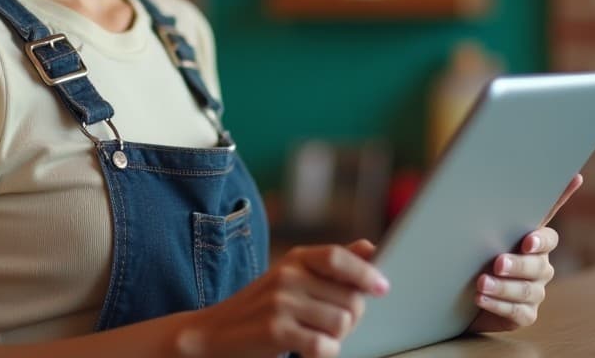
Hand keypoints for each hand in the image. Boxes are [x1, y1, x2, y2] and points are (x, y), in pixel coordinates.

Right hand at [176, 240, 388, 357]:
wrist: (212, 333)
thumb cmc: (259, 308)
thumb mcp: (292, 277)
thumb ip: (331, 264)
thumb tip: (370, 247)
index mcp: (294, 258)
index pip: (338, 257)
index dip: (365, 272)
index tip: (382, 288)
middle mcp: (287, 275)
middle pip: (349, 298)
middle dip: (350, 318)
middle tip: (329, 325)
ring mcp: (280, 302)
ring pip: (341, 323)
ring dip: (336, 338)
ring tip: (315, 336)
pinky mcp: (276, 331)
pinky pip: (324, 345)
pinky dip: (323, 353)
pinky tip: (307, 350)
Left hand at [468, 173, 582, 332]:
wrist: (452, 290)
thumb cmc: (466, 251)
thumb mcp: (472, 228)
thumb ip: (480, 209)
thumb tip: (462, 167)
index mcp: (531, 239)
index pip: (549, 232)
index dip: (541, 237)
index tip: (527, 239)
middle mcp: (539, 264)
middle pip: (539, 264)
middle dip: (518, 264)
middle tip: (497, 262)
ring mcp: (534, 289)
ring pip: (528, 289)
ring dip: (504, 286)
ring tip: (481, 282)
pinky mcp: (524, 313)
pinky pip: (519, 312)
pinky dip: (499, 305)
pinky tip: (481, 298)